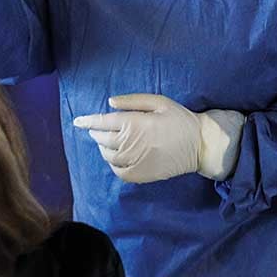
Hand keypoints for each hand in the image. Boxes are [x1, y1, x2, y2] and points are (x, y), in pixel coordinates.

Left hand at [74, 94, 244, 183]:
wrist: (199, 145)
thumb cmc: (180, 119)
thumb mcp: (159, 102)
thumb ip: (132, 101)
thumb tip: (109, 104)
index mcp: (134, 123)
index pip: (102, 122)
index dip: (87, 121)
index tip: (77, 121)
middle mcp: (131, 143)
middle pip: (102, 138)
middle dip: (96, 132)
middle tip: (98, 127)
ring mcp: (134, 161)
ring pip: (107, 155)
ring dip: (103, 147)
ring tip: (108, 140)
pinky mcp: (140, 175)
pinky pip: (117, 170)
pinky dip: (112, 163)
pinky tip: (117, 156)